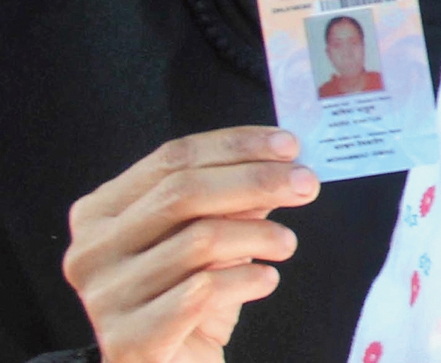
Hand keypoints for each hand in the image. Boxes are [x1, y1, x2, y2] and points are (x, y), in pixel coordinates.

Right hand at [63, 127, 318, 362]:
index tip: (289, 146)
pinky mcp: (131, 338)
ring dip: (259, 235)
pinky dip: (247, 279)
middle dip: (256, 181)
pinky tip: (267, 280)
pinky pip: (202, 291)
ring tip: (287, 244)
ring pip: (199, 241)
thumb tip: (279, 165)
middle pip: (183, 193)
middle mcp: (91, 250)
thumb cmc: (188, 300)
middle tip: (306, 184)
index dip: (235, 146)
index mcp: (100, 213)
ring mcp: (105, 296)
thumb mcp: (209, 240)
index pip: (171, 158)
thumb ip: (231, 201)